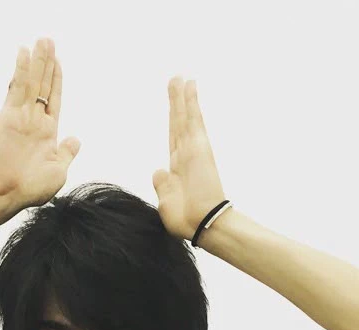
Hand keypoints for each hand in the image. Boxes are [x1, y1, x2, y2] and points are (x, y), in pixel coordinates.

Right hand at [0, 38, 80, 207]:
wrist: (10, 194)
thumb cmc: (33, 188)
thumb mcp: (58, 170)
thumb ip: (66, 152)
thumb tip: (75, 140)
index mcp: (47, 132)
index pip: (53, 99)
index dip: (56, 80)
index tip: (58, 62)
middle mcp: (34, 121)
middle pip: (42, 85)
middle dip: (46, 63)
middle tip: (48, 40)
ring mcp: (21, 117)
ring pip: (31, 82)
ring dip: (37, 61)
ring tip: (42, 41)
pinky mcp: (8, 116)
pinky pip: (16, 88)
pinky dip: (21, 70)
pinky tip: (23, 52)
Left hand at [152, 77, 226, 243]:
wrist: (201, 224)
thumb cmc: (185, 220)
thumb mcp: (165, 202)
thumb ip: (162, 185)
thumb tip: (157, 170)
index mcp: (177, 169)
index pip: (173, 139)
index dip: (172, 122)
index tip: (172, 108)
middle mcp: (185, 156)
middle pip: (178, 123)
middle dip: (176, 102)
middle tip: (175, 80)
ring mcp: (193, 149)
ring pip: (185, 116)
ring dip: (182, 96)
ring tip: (180, 77)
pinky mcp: (200, 147)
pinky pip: (194, 119)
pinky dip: (191, 101)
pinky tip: (190, 85)